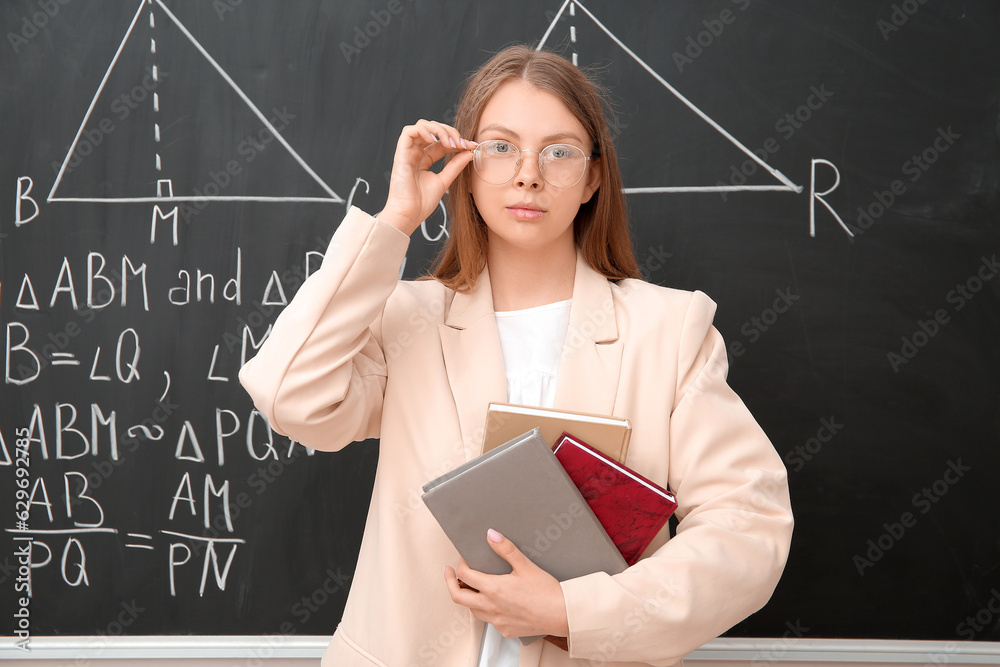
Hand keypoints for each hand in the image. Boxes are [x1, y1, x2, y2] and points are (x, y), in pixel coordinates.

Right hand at [379, 120, 475, 235]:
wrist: (409, 213)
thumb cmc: (422, 202)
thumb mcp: (444, 180)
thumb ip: (455, 165)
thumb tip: (469, 151)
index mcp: (425, 160)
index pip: (442, 142)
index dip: (457, 140)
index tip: (471, 146)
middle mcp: (416, 153)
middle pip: (433, 130)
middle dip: (450, 132)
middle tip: (461, 144)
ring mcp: (408, 152)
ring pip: (422, 126)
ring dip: (439, 129)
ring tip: (450, 143)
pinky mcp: (400, 152)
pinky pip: (409, 131)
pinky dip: (424, 129)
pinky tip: (435, 139)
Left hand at [444, 529, 569, 638]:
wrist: (562, 614)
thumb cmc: (547, 591)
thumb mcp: (525, 565)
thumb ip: (506, 549)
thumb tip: (490, 534)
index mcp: (493, 589)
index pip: (464, 576)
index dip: (459, 565)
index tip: (463, 558)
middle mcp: (491, 607)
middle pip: (457, 596)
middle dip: (449, 582)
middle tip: (449, 573)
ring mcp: (497, 621)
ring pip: (472, 609)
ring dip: (468, 596)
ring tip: (472, 585)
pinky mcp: (505, 630)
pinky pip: (488, 620)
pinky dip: (484, 609)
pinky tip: (493, 601)